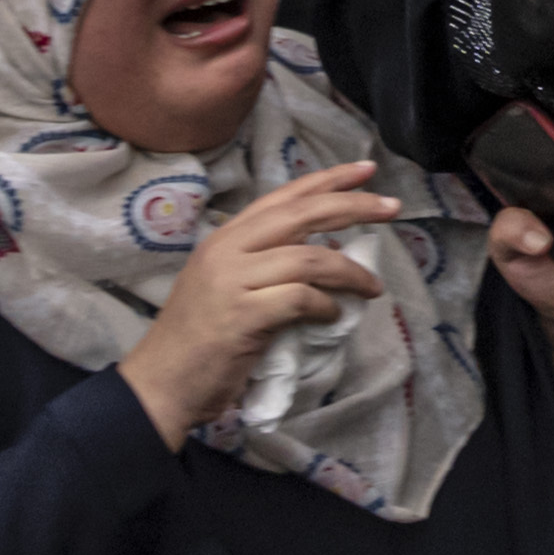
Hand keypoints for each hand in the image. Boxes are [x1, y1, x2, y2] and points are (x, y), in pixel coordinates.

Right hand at [123, 159, 395, 447]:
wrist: (161, 384)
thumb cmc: (199, 341)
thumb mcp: (226, 287)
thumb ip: (264, 265)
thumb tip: (322, 257)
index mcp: (224, 238)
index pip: (282, 197)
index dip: (327, 180)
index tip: (366, 170)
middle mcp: (226, 250)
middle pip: (301, 214)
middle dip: (353, 206)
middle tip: (392, 207)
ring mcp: (232, 281)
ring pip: (309, 258)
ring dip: (350, 272)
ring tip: (372, 287)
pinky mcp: (243, 315)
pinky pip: (301, 299)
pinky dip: (327, 307)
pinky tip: (333, 317)